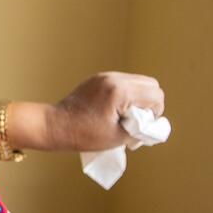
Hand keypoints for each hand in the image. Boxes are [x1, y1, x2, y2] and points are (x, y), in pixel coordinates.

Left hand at [47, 72, 164, 151]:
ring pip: (137, 81)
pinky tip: (114, 110)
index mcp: (120, 91)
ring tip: (125, 116)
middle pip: (150, 84)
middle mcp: (114, 78)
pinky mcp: (97, 79)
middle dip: (149, 103)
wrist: (55, 125)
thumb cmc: (85, 134)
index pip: (156, 95)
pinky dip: (125, 95)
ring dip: (138, 98)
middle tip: (136, 120)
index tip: (142, 126)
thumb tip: (151, 123)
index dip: (155, 113)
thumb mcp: (119, 136)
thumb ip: (141, 128)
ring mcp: (104, 76)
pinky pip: (122, 82)